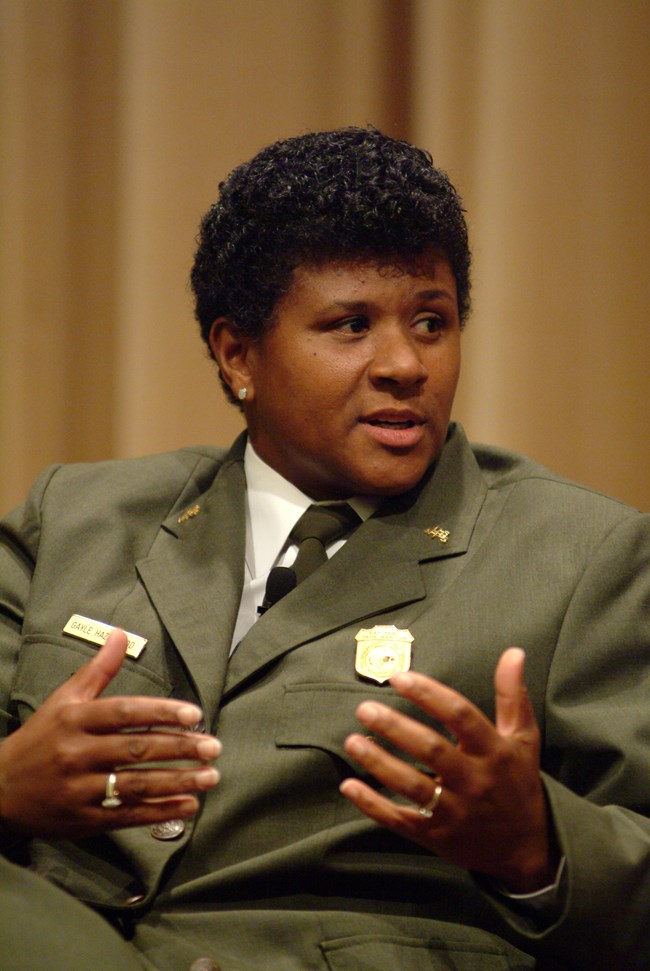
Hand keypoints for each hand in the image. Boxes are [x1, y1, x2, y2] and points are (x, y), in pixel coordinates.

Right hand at [0, 630, 220, 838]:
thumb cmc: (40, 738)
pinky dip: (159, 812)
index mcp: (74, 720)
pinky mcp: (83, 820)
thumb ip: (98, 670)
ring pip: (135, 785)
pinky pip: (126, 816)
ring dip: (177, 782)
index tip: (193, 714)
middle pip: (135, 750)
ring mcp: (79, 790)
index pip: (124, 713)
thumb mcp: (64, 700)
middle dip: (179, 749)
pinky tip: (188, 806)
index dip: (160, 713)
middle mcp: (76, 754)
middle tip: (214, 746)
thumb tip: (120, 633)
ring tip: (210, 776)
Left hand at [340, 648, 558, 891]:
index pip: (460, 716)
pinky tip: (349, 785)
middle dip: (395, 728)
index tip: (399, 677)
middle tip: (365, 708)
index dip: (429, 694)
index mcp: (494, 751)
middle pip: (431, 750)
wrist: (526, 850)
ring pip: (412, 785)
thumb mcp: (524, 739)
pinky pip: (399, 820)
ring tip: (352, 740)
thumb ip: (512, 695)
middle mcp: (474, 781)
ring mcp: (454, 811)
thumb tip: (513, 651)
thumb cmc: (518, 783)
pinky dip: (372, 805)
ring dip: (379, 763)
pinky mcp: (436, 835)